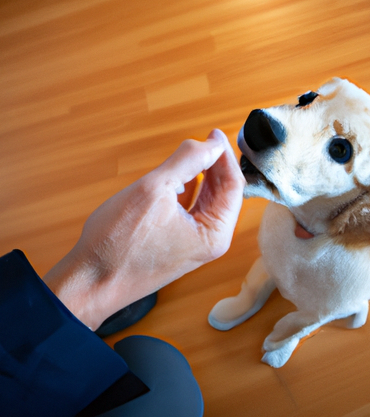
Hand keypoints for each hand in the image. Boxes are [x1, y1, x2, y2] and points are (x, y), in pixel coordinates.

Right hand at [44, 129, 244, 329]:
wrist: (89, 282)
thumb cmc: (117, 244)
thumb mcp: (154, 190)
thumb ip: (187, 161)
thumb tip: (211, 143)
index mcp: (214, 234)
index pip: (233, 186)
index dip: (223, 155)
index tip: (213, 133)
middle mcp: (209, 241)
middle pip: (222, 193)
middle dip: (215, 165)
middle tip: (204, 139)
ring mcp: (193, 244)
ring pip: (206, 201)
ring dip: (202, 176)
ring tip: (192, 154)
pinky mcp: (176, 243)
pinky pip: (190, 211)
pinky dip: (188, 191)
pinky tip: (179, 177)